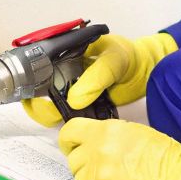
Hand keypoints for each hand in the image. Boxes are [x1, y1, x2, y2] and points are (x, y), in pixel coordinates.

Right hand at [23, 32, 178, 125]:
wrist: (148, 69)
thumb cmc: (130, 55)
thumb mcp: (113, 60)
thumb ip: (95, 78)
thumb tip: (74, 99)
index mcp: (65, 56)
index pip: (38, 70)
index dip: (32, 85)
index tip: (34, 98)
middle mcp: (65, 73)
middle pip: (41, 94)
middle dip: (43, 107)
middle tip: (54, 113)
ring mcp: (74, 91)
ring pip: (55, 108)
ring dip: (60, 116)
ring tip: (75, 117)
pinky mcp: (85, 106)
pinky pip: (73, 117)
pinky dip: (75, 123)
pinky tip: (83, 123)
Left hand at [58, 117, 180, 179]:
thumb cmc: (170, 159)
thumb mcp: (136, 134)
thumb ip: (110, 138)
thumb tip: (96, 144)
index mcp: (105, 131)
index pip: (69, 133)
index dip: (70, 142)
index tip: (72, 148)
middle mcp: (97, 152)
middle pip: (74, 161)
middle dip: (86, 166)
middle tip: (105, 170)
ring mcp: (98, 177)